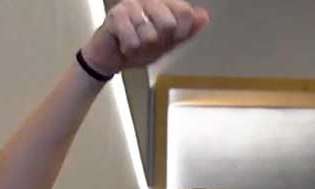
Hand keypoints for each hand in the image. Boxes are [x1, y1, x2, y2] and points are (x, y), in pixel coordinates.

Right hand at [81, 0, 209, 74]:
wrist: (111, 57)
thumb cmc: (140, 48)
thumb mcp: (169, 43)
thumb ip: (187, 31)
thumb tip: (203, 16)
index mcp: (163, 4)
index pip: (185, 12)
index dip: (181, 32)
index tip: (170, 39)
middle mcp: (147, 0)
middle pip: (169, 23)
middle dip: (160, 42)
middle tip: (149, 43)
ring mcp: (130, 5)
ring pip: (150, 35)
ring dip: (142, 48)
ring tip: (135, 44)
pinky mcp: (115, 15)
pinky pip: (133, 41)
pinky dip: (130, 49)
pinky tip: (124, 44)